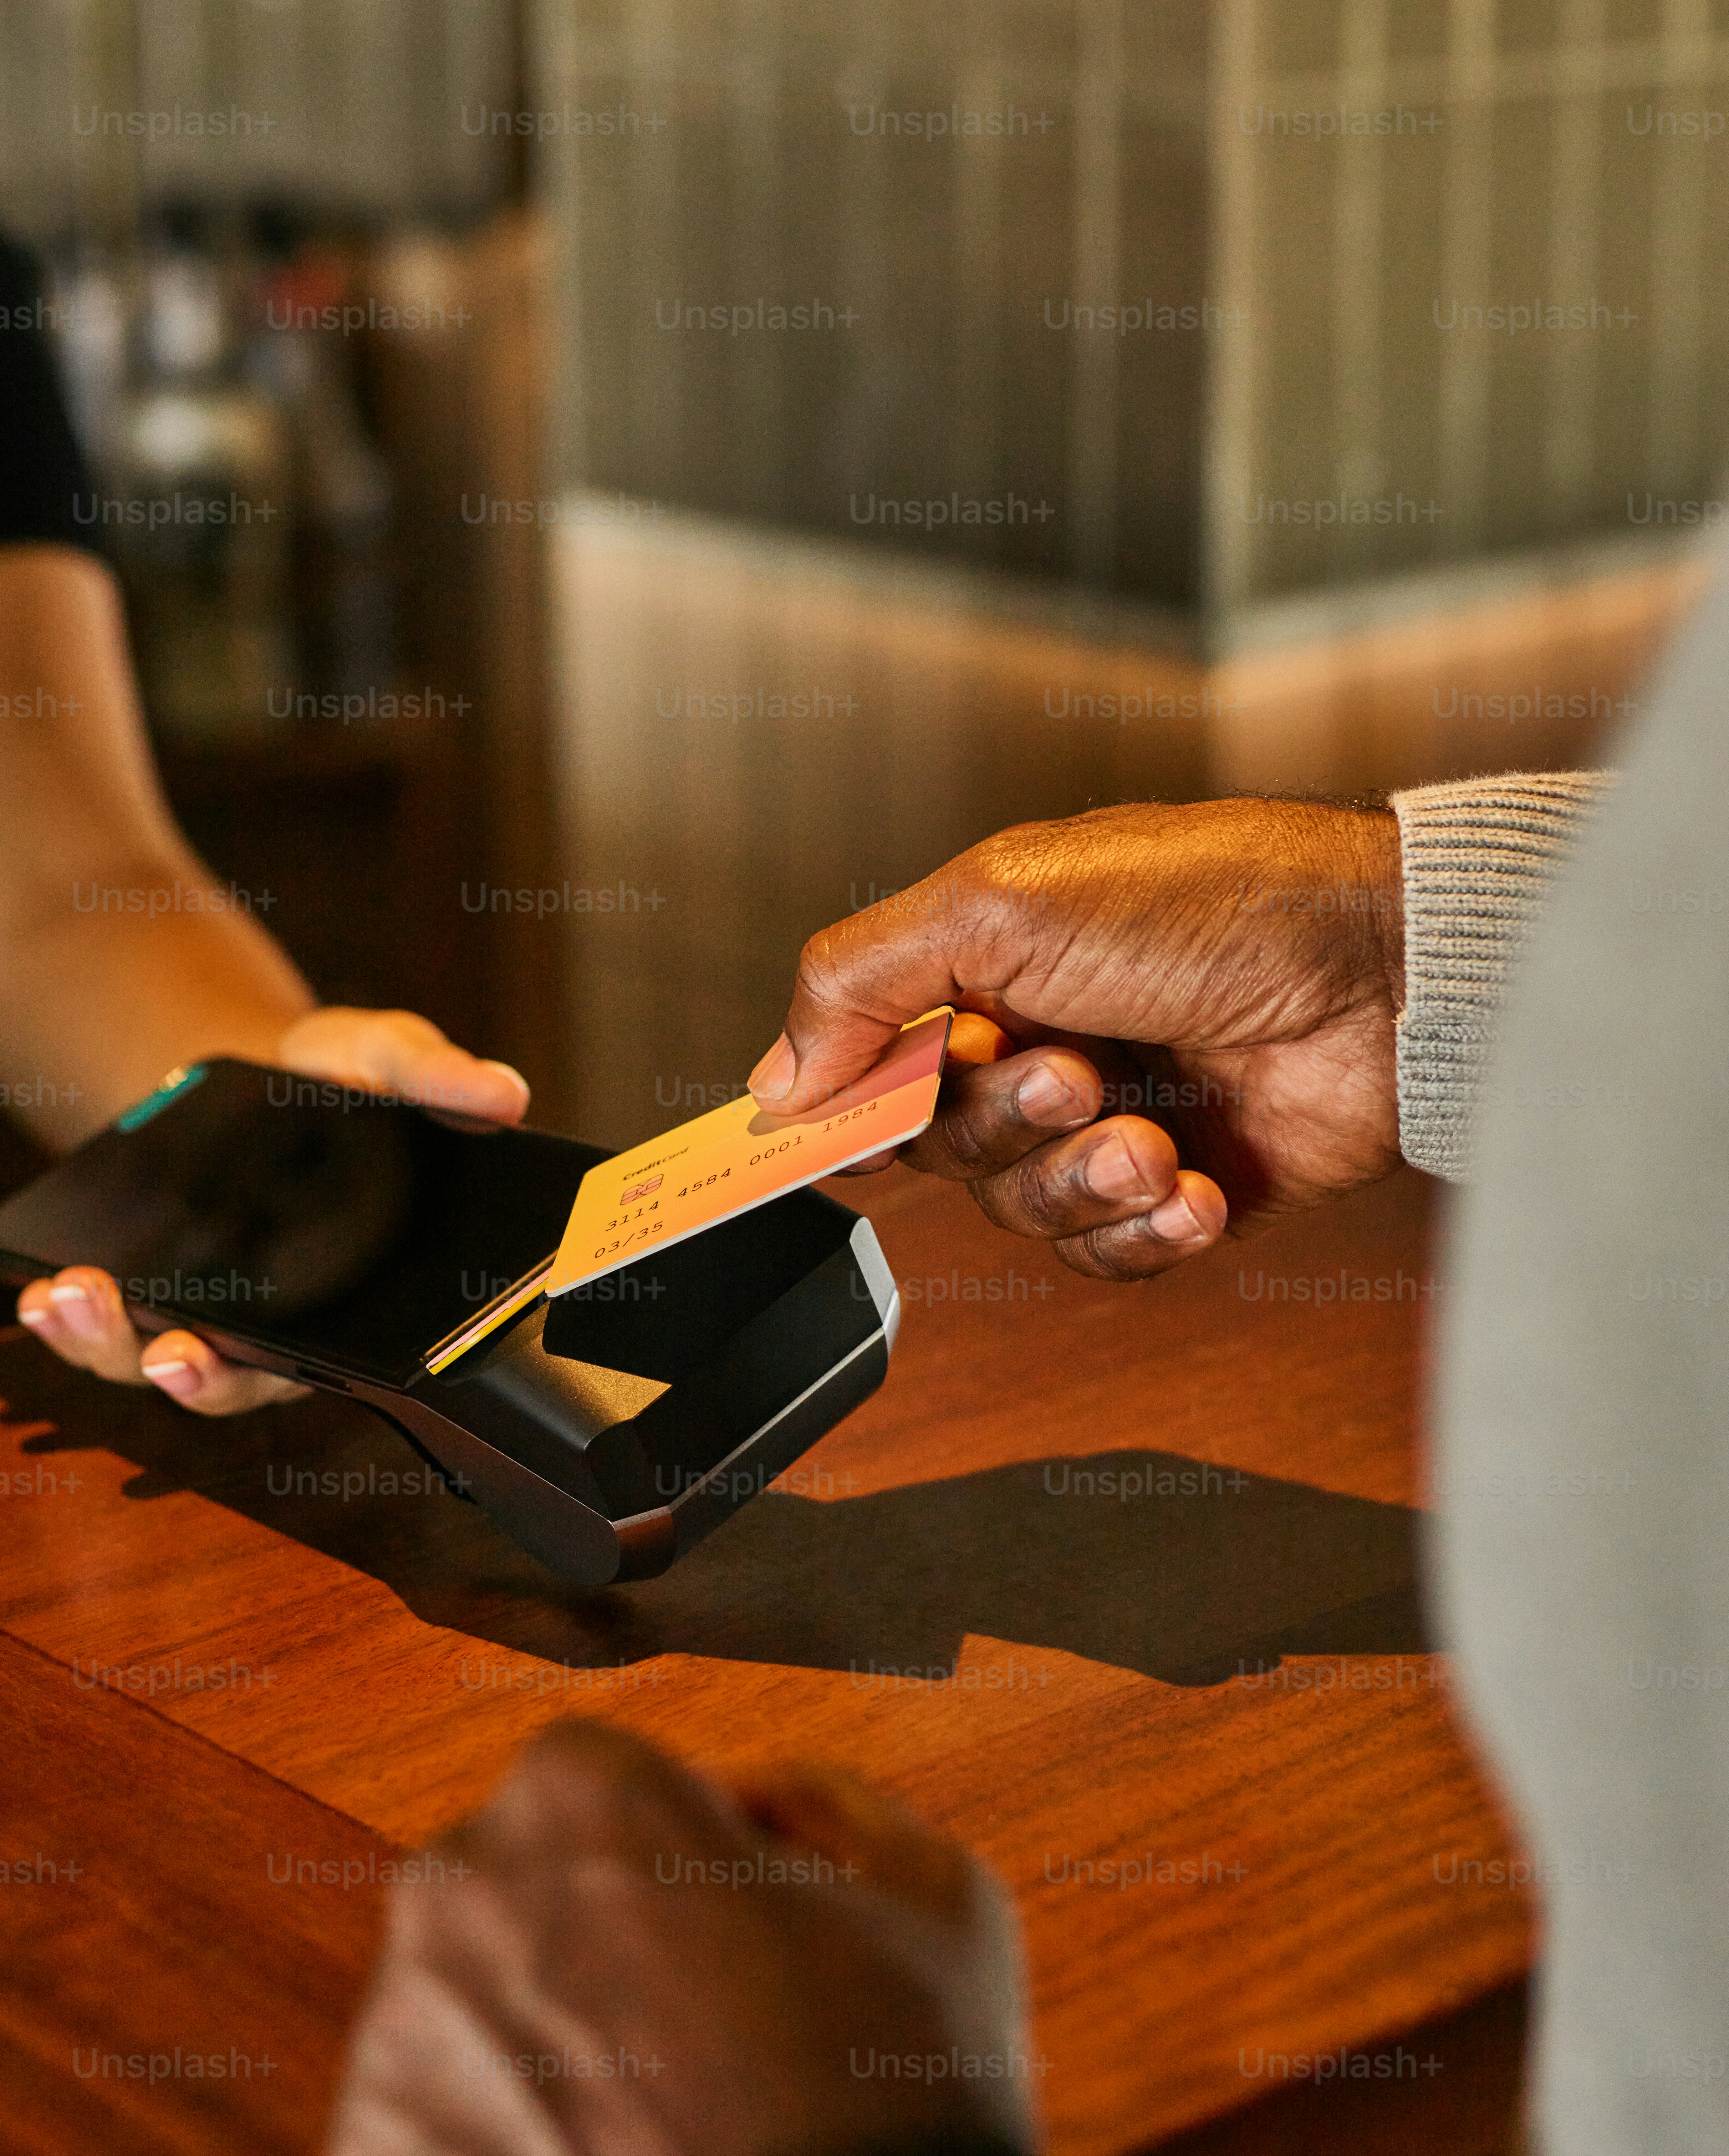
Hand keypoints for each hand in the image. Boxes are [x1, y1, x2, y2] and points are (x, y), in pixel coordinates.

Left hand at [16, 1007, 528, 1413]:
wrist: (251, 1065)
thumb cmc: (336, 1079)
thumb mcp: (381, 1056)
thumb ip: (434, 1076)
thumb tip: (505, 1092)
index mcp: (350, 1299)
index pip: (325, 1364)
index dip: (288, 1372)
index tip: (244, 1356)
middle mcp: (275, 1325)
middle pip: (234, 1384)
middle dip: (194, 1377)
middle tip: (168, 1353)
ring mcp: (201, 1313)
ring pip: (154, 1364)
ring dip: (108, 1346)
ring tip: (71, 1297)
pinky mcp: (140, 1291)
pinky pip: (104, 1328)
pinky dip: (66, 1316)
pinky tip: (38, 1287)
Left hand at [324, 1720, 1032, 2155]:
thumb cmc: (890, 2089)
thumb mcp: (927, 1884)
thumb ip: (825, 1804)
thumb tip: (751, 1805)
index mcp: (580, 1783)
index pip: (620, 1795)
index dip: (692, 1866)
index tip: (737, 1941)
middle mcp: (458, 1877)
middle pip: (532, 1894)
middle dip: (602, 1950)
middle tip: (699, 2047)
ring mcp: (402, 2022)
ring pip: (481, 2011)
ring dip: (551, 2054)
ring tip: (659, 2137)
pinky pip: (442, 2130)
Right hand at [748, 799, 1406, 1280]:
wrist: (1380, 967)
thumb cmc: (1208, 902)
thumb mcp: (1000, 899)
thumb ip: (862, 977)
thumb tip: (776, 1079)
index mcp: (981, 974)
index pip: (868, 1068)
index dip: (854, 1107)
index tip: (858, 1126)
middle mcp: (1035, 1047)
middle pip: (940, 1150)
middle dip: (1004, 1123)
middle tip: (1078, 1072)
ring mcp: (1107, 1122)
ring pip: (1020, 1212)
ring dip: (1083, 1181)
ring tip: (1156, 1135)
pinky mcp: (1175, 1189)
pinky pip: (1108, 1256)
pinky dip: (1147, 1230)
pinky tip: (1200, 1187)